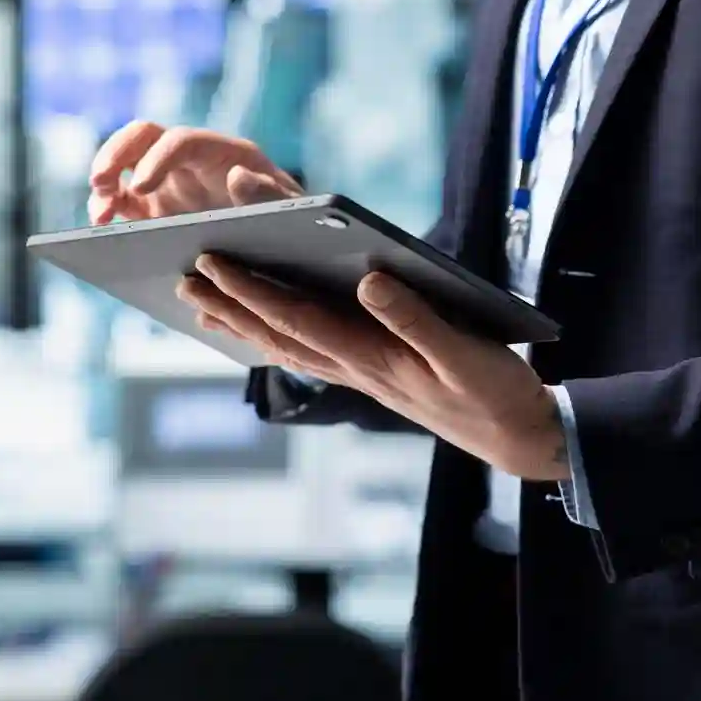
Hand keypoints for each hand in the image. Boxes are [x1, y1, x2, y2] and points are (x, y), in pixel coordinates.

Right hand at [88, 122, 302, 224]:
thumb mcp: (290, 209)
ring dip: (105, 183)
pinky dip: (107, 209)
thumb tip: (238, 176)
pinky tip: (102, 228)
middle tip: (99, 181)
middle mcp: (190, 161)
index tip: (143, 186)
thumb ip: (270, 195)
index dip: (159, 158)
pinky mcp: (154, 209)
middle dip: (116, 153)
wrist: (285, 244)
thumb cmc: (292, 220)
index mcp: (223, 154)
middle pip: (143, 137)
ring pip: (124, 165)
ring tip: (100, 215)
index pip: (182, 141)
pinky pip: (121, 200)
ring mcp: (169, 183)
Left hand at [178, 256, 569, 481]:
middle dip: (230, 302)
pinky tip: (259, 332)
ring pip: (288, 345)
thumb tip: (368, 280)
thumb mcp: (465, 354)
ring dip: (243, 322)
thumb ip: (416, 319)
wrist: (516, 438)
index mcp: (372, 357)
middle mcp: (356, 367)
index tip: (213, 263)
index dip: (252, 289)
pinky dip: (276, 337)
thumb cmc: (494, 394)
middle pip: (278, 331)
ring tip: (202, 303)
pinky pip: (311, 352)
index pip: (298, 318)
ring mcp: (361, 374)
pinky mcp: (374, 374)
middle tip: (184, 278)